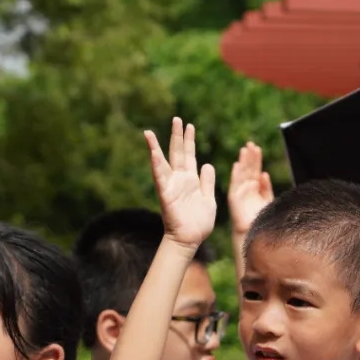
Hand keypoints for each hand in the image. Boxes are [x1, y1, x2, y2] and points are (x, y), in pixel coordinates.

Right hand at [145, 118, 215, 249]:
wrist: (190, 240)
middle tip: (177, 118)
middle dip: (177, 136)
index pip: (189, 155)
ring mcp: (171, 186)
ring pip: (163, 162)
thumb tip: (207, 164)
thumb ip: (207, 181)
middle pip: (177, 153)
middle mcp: (180, 180)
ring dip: (157, 147)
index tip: (189, 125)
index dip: (189, 140)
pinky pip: (160, 178)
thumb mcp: (209, 198)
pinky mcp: (166, 195)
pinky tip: (152, 153)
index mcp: (191, 180)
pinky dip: (156, 165)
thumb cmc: (199, 223)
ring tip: (150, 132)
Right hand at [228, 142, 272, 236]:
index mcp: (255, 188)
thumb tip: (265, 173)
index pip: (255, 170)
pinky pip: (235, 184)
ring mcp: (240, 192)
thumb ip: (267, 188)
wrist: (254, 233)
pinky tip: (237, 165)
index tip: (257, 147)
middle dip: (249, 157)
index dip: (256, 159)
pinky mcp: (234, 198)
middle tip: (251, 144)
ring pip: (242, 174)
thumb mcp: (268, 201)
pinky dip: (236, 175)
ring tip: (245, 149)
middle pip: (248, 169)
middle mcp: (247, 189)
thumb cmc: (262, 220)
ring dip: (243, 162)